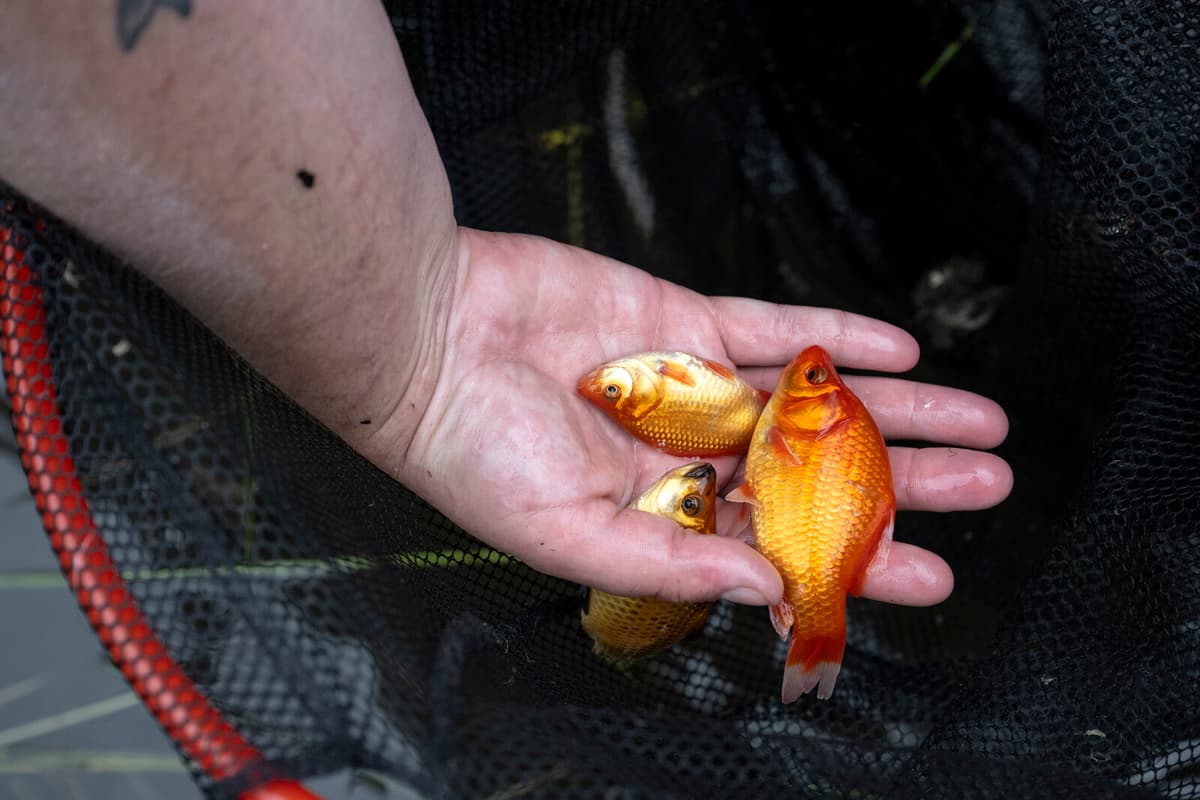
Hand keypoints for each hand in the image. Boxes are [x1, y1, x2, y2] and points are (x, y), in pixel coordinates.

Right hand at [397, 229, 1011, 606]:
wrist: (427, 340)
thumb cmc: (470, 452)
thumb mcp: (566, 535)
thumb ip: (670, 564)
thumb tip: (768, 592)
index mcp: (663, 521)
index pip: (780, 549)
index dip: (856, 563)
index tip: (930, 573)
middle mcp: (691, 458)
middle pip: (818, 475)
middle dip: (905, 482)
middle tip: (986, 486)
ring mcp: (695, 386)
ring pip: (814, 402)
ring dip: (896, 409)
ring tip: (978, 417)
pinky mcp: (686, 319)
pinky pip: (775, 327)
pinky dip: (836, 336)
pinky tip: (896, 346)